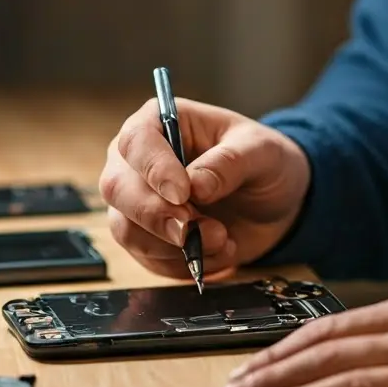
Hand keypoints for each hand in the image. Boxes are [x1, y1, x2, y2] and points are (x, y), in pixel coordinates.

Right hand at [99, 97, 309, 278]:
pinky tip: (217, 251)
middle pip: (117, 188)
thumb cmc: (261, 162)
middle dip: (156, 215)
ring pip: (126, 229)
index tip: (182, 194)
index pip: (136, 141)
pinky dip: (183, 264)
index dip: (154, 169)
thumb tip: (196, 185)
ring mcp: (136, 201)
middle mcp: (137, 161)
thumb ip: (230, 163)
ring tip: (221, 239)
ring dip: (173, 245)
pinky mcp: (146, 237)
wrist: (270, 204)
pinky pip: (147, 258)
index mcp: (161, 122)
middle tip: (194, 229)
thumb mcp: (261, 152)